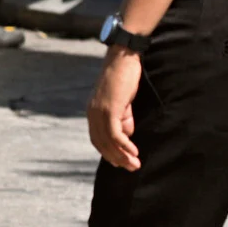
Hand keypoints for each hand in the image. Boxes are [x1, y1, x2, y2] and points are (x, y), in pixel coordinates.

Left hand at [86, 48, 141, 169]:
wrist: (123, 58)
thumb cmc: (124, 77)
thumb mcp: (123, 102)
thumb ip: (123, 118)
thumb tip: (126, 135)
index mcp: (93, 113)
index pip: (97, 139)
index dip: (108, 152)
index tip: (121, 163)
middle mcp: (92, 114)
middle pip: (101, 143)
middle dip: (116, 158)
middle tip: (131, 168)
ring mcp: (99, 111)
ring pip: (107, 141)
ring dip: (121, 155)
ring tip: (135, 164)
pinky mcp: (109, 109)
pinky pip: (114, 133)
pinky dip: (123, 145)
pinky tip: (134, 151)